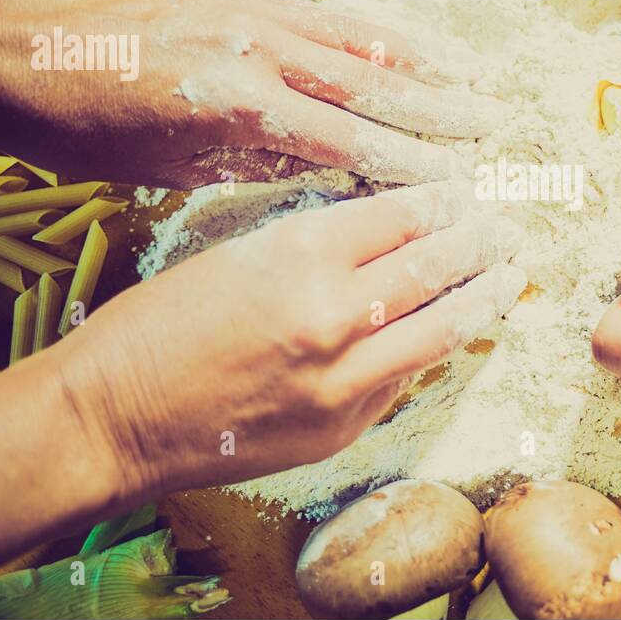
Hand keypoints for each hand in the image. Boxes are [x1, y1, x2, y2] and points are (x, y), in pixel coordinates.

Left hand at [0, 0, 505, 186]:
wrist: (6, 48)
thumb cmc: (78, 129)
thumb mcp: (166, 166)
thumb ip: (253, 161)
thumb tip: (325, 169)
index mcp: (236, 105)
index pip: (344, 141)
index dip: (404, 165)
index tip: (454, 184)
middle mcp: (254, 48)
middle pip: (366, 83)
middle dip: (433, 108)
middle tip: (489, 125)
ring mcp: (246, 11)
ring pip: (352, 37)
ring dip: (417, 61)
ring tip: (469, 79)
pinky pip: (318, 13)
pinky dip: (368, 31)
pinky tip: (399, 44)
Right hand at [63, 180, 524, 497]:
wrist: (109, 420)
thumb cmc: (154, 326)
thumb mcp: (235, 253)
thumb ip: (315, 246)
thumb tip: (386, 233)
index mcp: (298, 254)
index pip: (400, 214)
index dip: (439, 200)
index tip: (461, 191)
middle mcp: (333, 315)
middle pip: (433, 265)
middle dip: (476, 240)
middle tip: (503, 226)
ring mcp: (343, 380)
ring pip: (441, 328)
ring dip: (483, 297)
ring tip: (510, 275)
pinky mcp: (342, 428)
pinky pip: (406, 378)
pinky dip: (436, 347)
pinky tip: (457, 328)